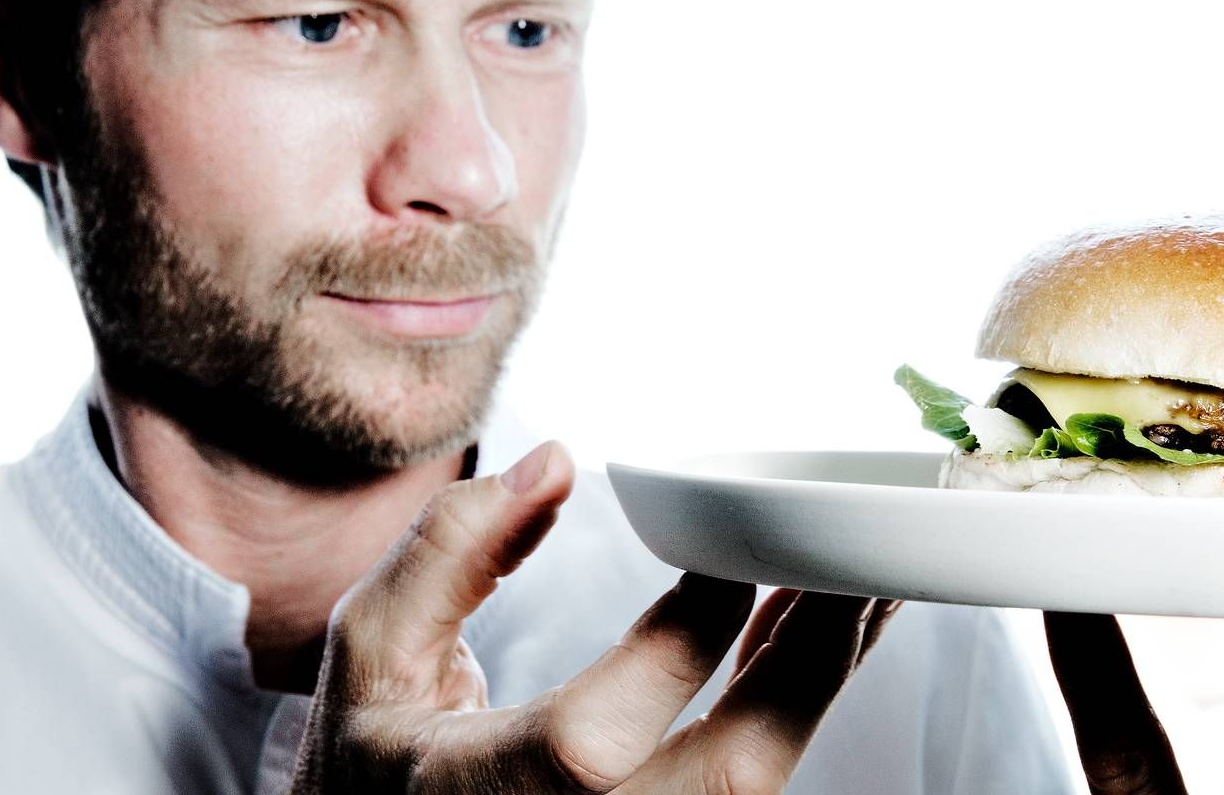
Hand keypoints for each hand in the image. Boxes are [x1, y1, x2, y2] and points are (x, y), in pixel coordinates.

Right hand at [287, 441, 899, 793]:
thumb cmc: (374, 757)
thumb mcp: (367, 648)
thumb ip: (448, 550)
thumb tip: (555, 462)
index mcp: (480, 793)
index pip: (597, 737)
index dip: (684, 638)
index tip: (733, 549)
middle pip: (730, 776)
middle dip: (809, 662)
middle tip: (851, 559)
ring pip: (758, 784)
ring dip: (818, 677)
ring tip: (856, 579)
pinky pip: (751, 781)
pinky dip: (790, 701)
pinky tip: (807, 628)